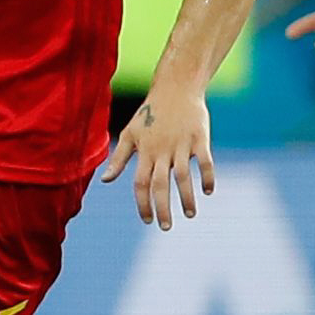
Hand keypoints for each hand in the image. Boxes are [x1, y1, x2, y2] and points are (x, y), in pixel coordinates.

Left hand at [99, 83, 214, 230]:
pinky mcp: (199, 138)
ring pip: (183, 176)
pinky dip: (207, 177)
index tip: (147, 220)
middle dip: (162, 208)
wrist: (176, 88)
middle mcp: (162, 150)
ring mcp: (181, 144)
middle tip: (165, 227)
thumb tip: (105, 181)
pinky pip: (205, 161)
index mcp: (145, 151)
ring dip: (186, 197)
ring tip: (190, 214)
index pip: (140, 183)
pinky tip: (208, 191)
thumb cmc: (150, 113)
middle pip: (160, 184)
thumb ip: (120, 158)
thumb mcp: (131, 133)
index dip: (142, 203)